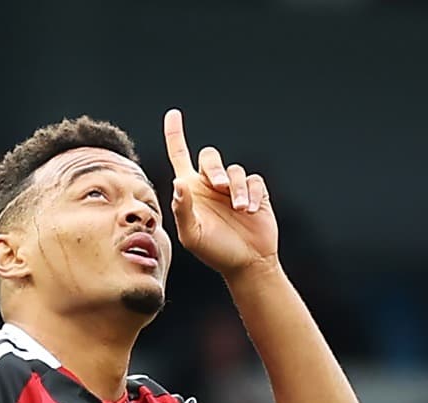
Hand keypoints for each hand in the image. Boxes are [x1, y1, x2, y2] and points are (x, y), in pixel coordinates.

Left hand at [163, 108, 279, 279]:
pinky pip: (252, 180)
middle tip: (219, 187)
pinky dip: (250, 194)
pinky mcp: (254, 192)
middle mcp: (211, 185)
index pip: (180, 156)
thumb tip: (178, 183)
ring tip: (240, 210)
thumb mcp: (192, 235)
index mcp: (191, 191)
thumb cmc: (215, 251)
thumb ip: (182, 209)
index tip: (173, 114)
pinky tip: (249, 210)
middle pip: (210, 157)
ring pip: (234, 170)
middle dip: (215, 169)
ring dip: (236, 189)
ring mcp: (233, 187)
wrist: (247, 262)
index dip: (175, 135)